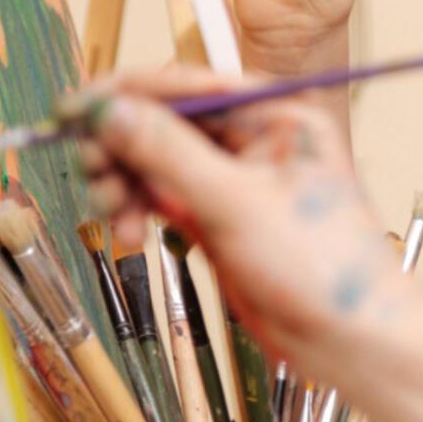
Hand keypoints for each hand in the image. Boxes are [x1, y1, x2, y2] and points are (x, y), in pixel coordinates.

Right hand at [77, 68, 400, 370]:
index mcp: (275, 112)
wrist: (350, 337)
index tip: (72, 111)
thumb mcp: (237, 203)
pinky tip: (130, 232)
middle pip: (163, 121)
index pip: (186, 85)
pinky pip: (161, 195)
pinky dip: (137, 208)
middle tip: (94, 173)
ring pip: (155, 160)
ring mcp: (235, 178)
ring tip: (115, 214)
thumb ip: (169, 154)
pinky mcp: (219, 216)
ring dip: (124, 181)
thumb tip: (111, 111)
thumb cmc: (324, 266)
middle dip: (121, 145)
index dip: (124, 95)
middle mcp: (254, 137)